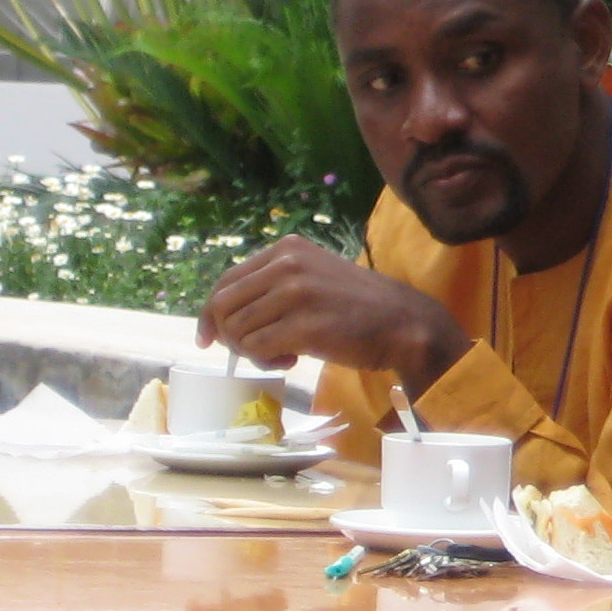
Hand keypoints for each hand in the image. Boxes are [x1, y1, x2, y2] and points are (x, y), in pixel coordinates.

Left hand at [198, 236, 467, 394]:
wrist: (403, 323)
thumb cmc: (356, 307)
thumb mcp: (312, 276)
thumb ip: (273, 284)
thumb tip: (220, 315)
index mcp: (286, 248)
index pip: (226, 280)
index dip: (210, 313)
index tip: (208, 338)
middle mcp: (287, 264)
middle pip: (224, 306)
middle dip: (230, 336)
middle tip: (255, 351)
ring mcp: (295, 294)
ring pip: (237, 330)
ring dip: (251, 352)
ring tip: (280, 355)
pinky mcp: (304, 326)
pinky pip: (257, 349)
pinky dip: (266, 362)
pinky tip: (290, 361)